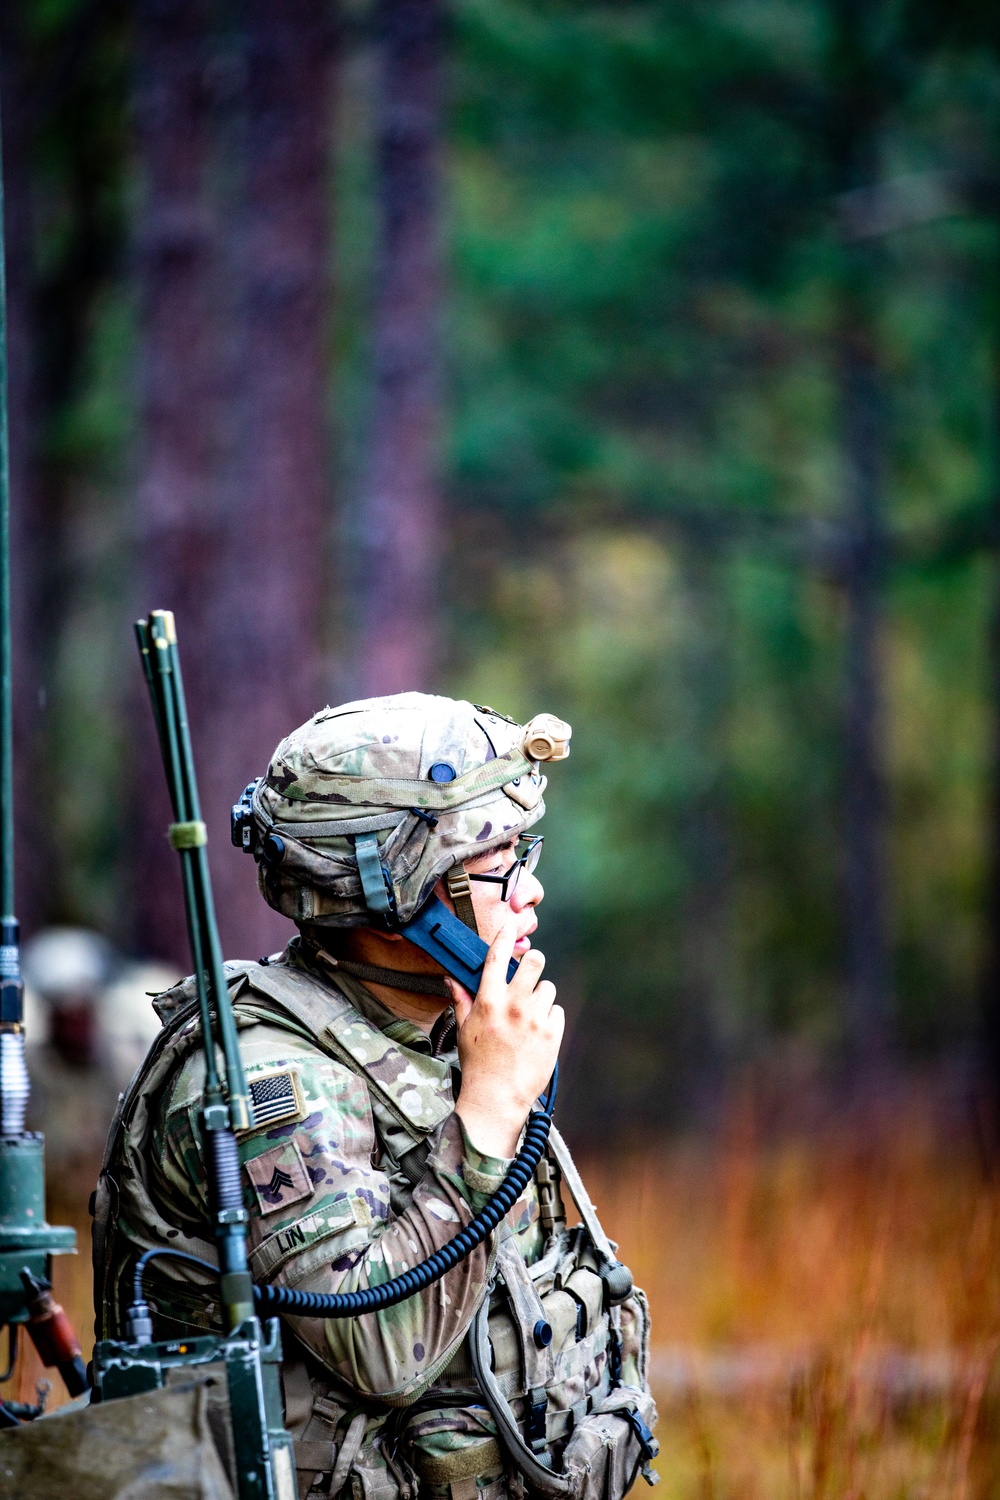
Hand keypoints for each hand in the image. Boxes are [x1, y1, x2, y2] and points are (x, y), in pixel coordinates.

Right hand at [452, 916, 563, 1158]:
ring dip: (540, 998)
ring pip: (548, 988)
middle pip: (535, 961)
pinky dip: (550, 1019)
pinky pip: (557, 1011)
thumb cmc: (477, 1063)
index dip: (505, 936)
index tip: (511, 925)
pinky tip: (537, 1034)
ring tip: (528, 1018)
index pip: (497, 957)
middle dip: (533, 964)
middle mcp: (513, 1005)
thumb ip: (461, 1000)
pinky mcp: (552, 1034)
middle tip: (527, 978)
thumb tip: (452, 978)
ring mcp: (535, 1019)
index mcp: (489, 1001)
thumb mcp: (464, 1029)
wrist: (497, 1097)